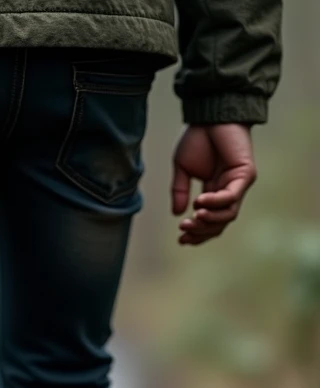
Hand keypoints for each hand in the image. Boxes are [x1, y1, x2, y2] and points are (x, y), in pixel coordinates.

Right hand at [171, 124, 255, 244]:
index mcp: (214, 192)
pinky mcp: (246, 175)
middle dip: (201, 231)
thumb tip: (178, 214)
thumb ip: (181, 192)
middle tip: (183, 229)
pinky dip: (215, 203)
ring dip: (208, 221)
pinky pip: (231, 198)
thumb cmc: (198, 137)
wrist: (209, 113)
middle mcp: (228, 191)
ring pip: (228, 216)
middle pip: (219, 224)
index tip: (180, 238)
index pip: (209, 221)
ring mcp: (239, 184)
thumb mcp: (183, 169)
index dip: (196, 233)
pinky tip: (199, 202)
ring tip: (192, 218)